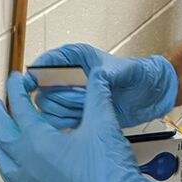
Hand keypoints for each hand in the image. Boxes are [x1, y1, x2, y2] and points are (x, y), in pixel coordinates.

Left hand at [0, 72, 160, 181]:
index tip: (15, 79)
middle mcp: (27, 164)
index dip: (16, 89)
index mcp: (38, 142)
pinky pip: (11, 181)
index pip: (20, 108)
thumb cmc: (110, 174)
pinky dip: (6, 167)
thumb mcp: (103, 123)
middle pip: (1, 132)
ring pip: (1, 158)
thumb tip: (97, 76)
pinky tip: (9, 166)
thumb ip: (97, 94)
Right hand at [23, 44, 178, 128]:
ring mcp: (69, 96)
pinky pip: (56, 122)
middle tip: (81, 100)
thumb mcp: (126, 71)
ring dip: (64, 112)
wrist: (149, 95)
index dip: (37, 72)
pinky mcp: (73, 113)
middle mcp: (68, 76)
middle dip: (59, 97)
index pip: (48, 61)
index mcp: (77, 57)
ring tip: (86, 111)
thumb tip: (96, 78)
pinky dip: (66, 124)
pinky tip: (83, 122)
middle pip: (44, 89)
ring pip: (47, 108)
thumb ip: (109, 74)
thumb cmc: (139, 75)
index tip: (33, 82)